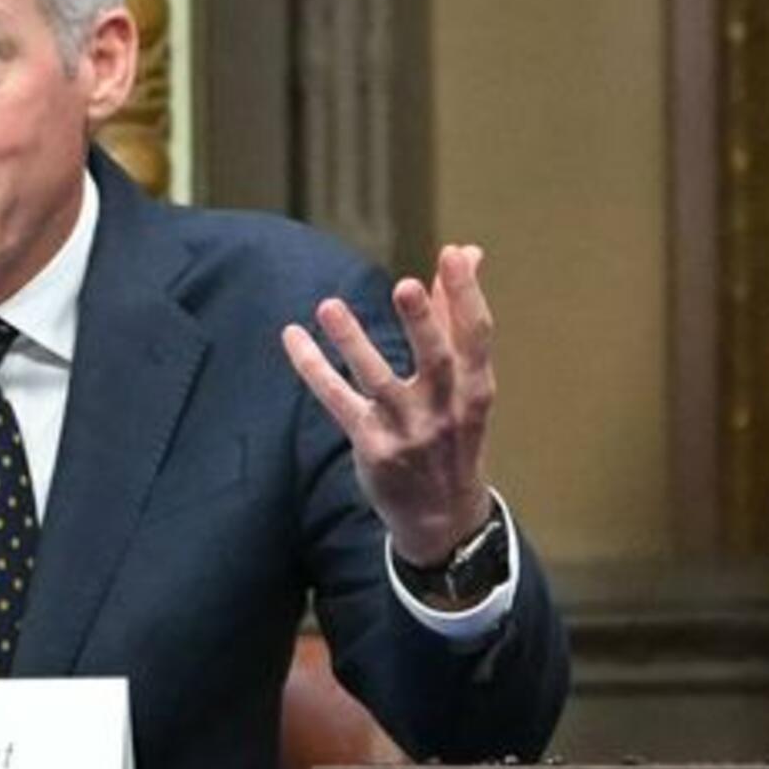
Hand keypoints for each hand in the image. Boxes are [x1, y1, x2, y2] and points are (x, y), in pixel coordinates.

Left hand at [281, 245, 495, 566]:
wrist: (442, 517)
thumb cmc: (454, 431)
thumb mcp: (466, 381)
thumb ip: (457, 313)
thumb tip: (466, 251)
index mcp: (476, 389)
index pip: (476, 336)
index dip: (466, 295)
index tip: (452, 254)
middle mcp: (445, 410)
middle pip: (437, 362)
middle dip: (423, 324)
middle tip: (406, 285)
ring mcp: (408, 431)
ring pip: (378, 382)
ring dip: (354, 343)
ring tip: (329, 307)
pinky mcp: (372, 446)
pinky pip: (338, 402)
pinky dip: (314, 369)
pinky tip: (293, 337)